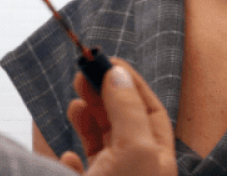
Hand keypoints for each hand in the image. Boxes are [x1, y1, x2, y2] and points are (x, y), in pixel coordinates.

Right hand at [57, 58, 176, 175]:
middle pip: (122, 122)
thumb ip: (127, 109)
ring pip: (100, 143)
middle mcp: (137, 168)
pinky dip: (72, 157)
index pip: (151, 111)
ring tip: (75, 104)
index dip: (131, 83)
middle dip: (104, 94)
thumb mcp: (134, 149)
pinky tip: (68, 154)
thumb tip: (117, 72)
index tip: (109, 62)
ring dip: (87, 119)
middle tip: (83, 74)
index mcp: (158, 159)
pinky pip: (80, 169)